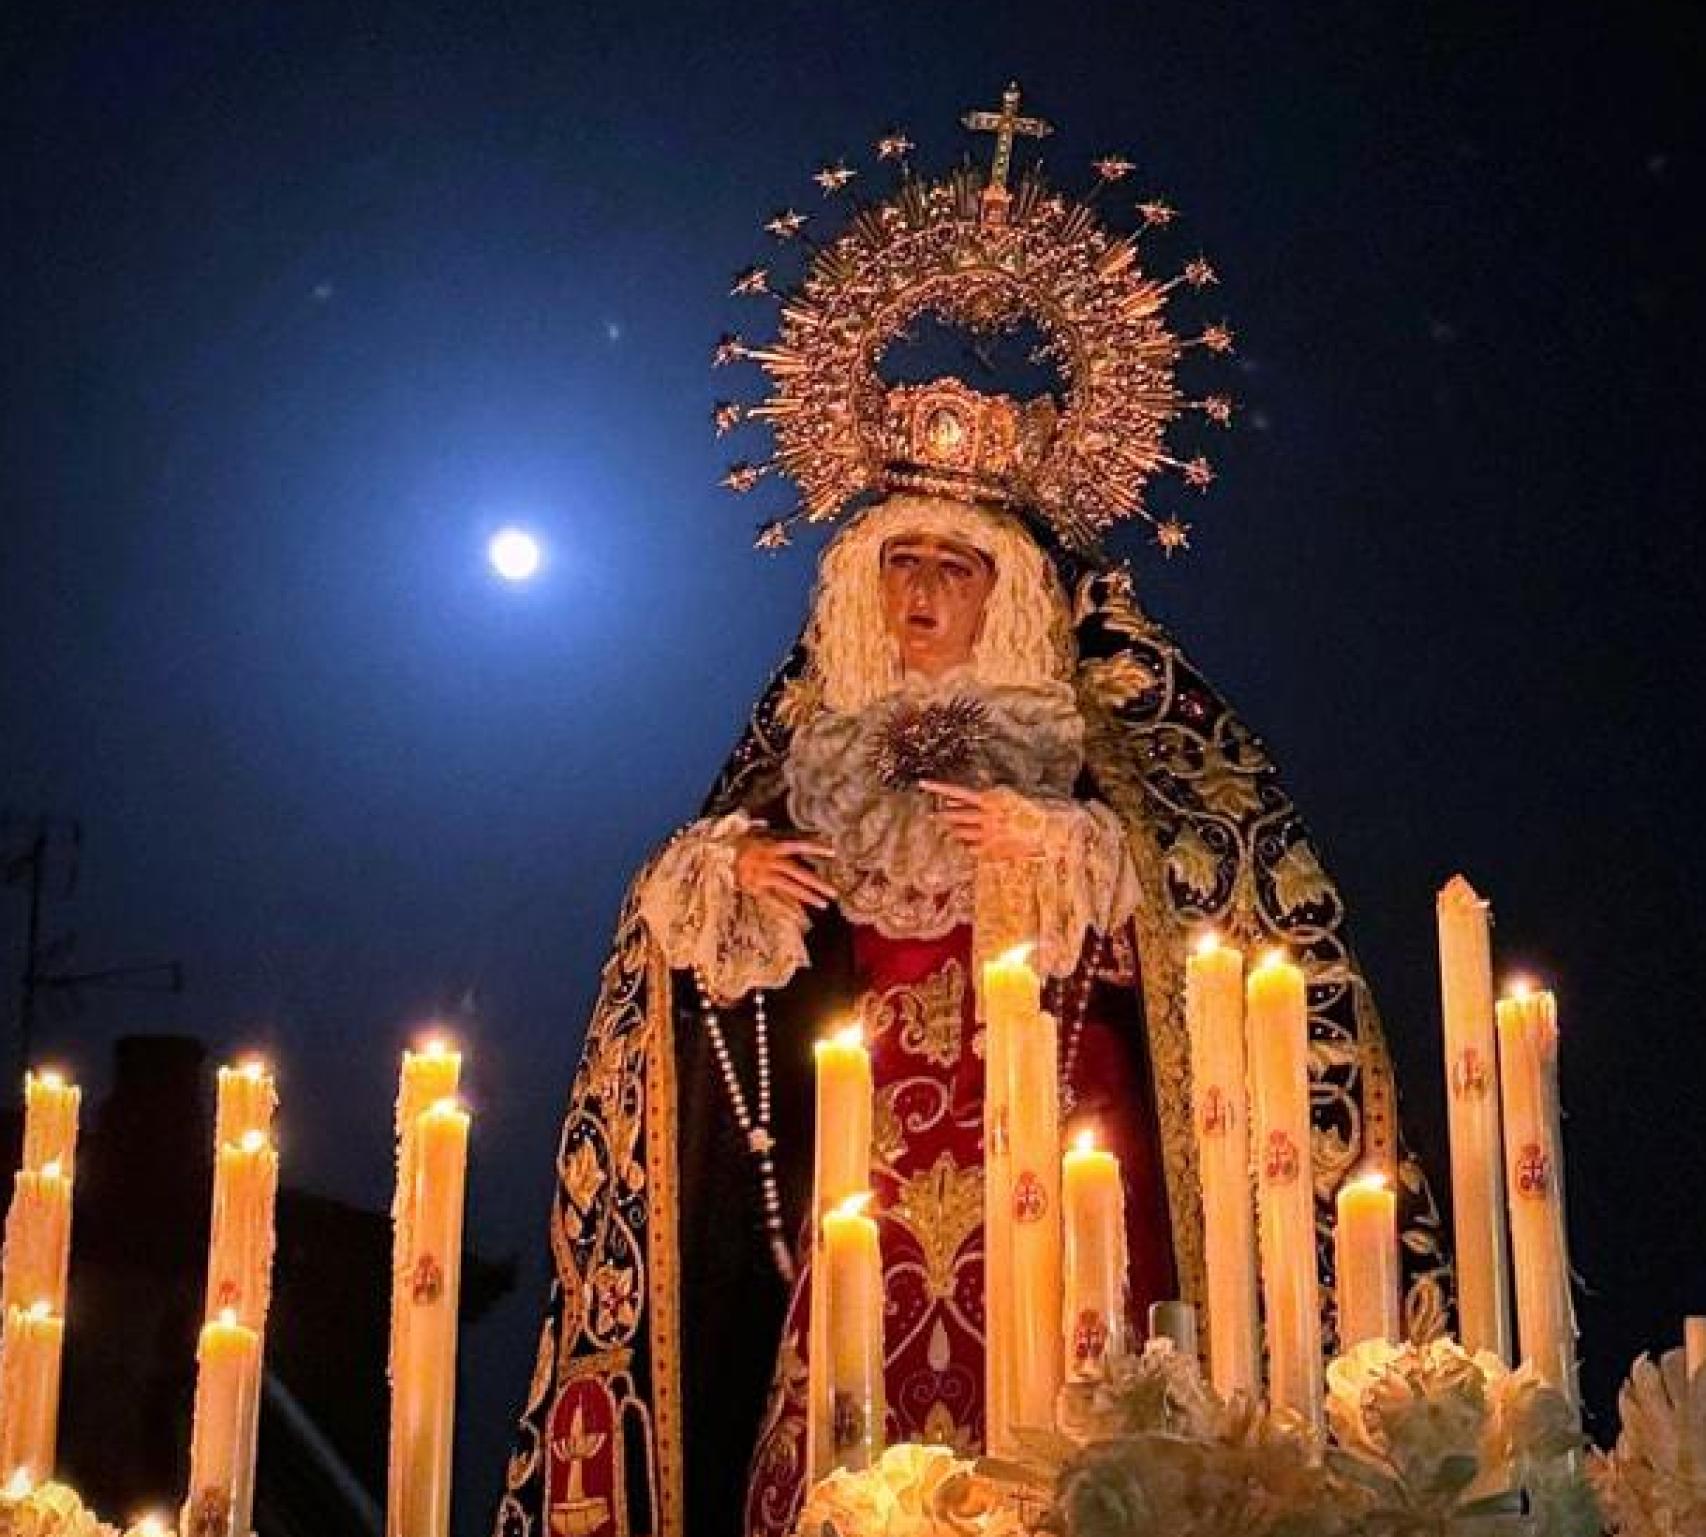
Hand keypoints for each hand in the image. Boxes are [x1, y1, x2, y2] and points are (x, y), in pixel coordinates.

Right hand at [733, 833, 835, 911]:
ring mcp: (762, 875)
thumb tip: (766, 823)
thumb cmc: (731, 842)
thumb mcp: (746, 830)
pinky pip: (773, 898)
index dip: (814, 848)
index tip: (832, 852)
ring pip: (788, 886)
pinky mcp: (754, 887)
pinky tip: (799, 915)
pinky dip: (786, 906)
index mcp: (770, 845)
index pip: (796, 845)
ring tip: (824, 904)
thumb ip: (759, 828)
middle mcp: (768, 860)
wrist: (711, 856)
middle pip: (797, 871)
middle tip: (834, 892)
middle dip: (816, 882)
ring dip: (807, 895)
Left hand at [922, 781, 1047, 862]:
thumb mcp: (1011, 796)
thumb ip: (986, 797)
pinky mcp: (993, 851)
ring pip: (961, 833)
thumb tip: (963, 798)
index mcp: (991, 799)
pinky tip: (967, 843)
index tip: (922, 784)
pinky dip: (967, 844)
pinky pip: (972, 848)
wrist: (1052, 832)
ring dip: (954, 830)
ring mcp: (988, 835)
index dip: (939, 787)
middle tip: (930, 816)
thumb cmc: (1034, 809)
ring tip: (948, 828)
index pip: (958, 791)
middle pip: (955, 816)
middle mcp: (986, 817)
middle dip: (943, 815)